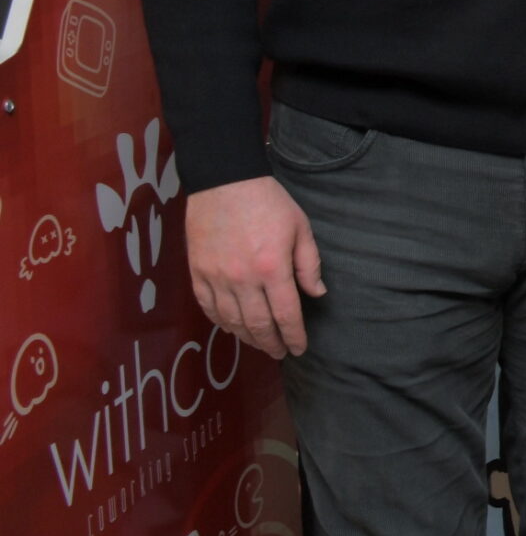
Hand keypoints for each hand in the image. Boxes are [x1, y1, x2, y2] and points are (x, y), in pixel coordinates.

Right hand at [186, 177, 323, 357]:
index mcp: (272, 269)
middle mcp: (242, 279)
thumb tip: (316, 294)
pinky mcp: (197, 273)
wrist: (225, 182)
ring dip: (247, 338)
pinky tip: (232, 328)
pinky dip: (221, 323)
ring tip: (260, 344)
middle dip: (271, 343)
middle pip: (258, 325)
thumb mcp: (300, 228)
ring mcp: (216, 278)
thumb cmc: (269, 203)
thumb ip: (309, 264)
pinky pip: (208, 308)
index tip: (299, 349)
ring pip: (231, 321)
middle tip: (280, 353)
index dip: (294, 336)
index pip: (286, 315)